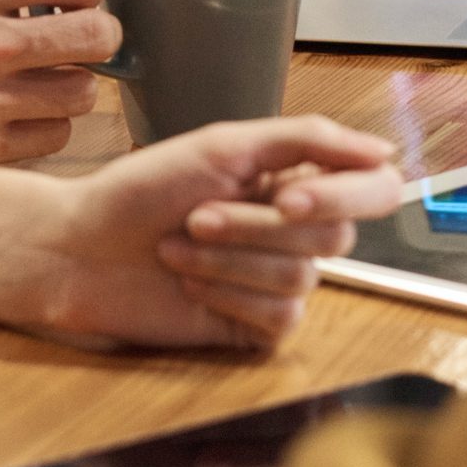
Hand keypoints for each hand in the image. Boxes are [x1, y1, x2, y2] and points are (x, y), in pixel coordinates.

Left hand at [25, 118, 400, 348]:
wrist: (81, 249)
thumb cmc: (141, 190)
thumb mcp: (223, 145)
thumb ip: (307, 139)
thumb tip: (384, 152)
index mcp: (295, 179)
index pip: (373, 190)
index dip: (344, 195)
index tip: (289, 196)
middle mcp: (295, 231)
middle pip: (333, 237)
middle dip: (254, 227)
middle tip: (195, 216)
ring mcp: (277, 281)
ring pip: (300, 278)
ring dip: (228, 262)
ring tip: (177, 248)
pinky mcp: (256, 327)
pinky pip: (280, 318)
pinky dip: (227, 297)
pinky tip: (189, 286)